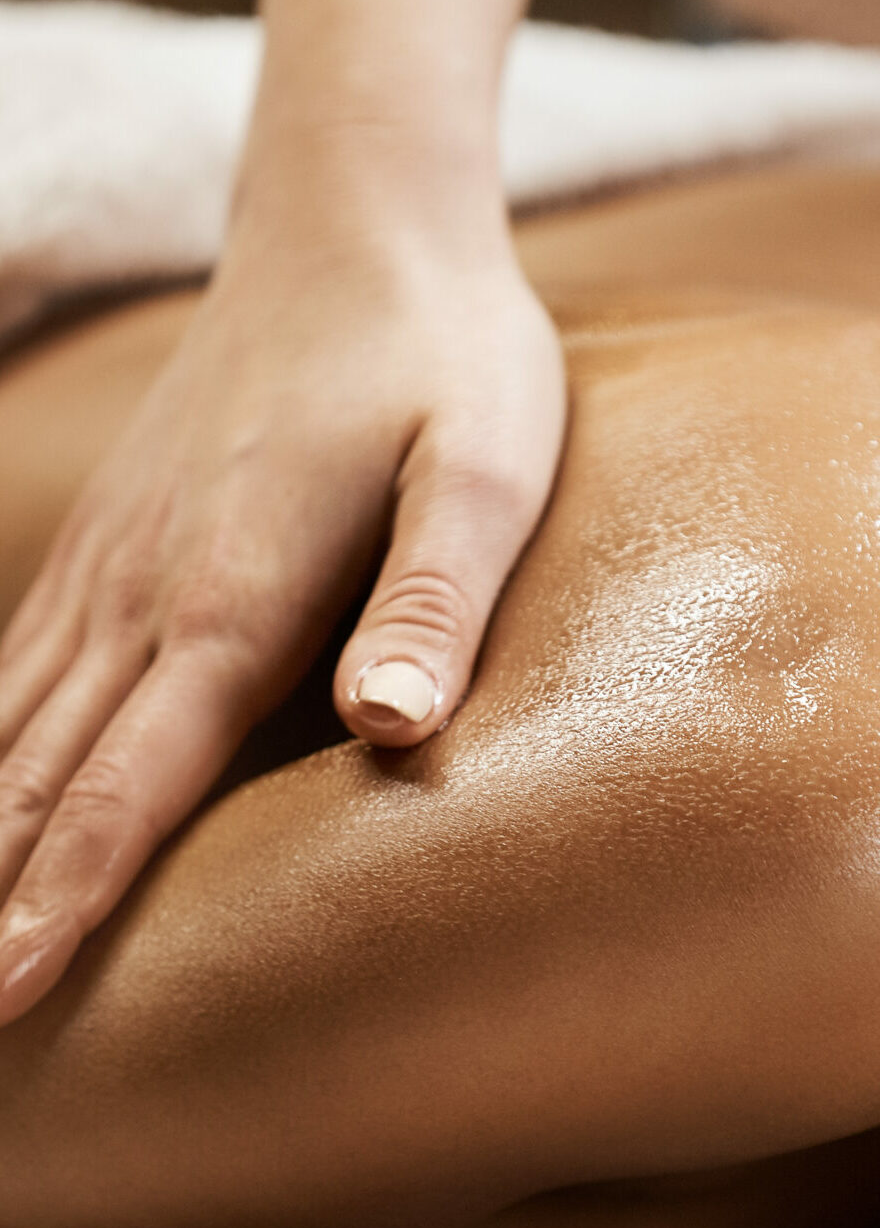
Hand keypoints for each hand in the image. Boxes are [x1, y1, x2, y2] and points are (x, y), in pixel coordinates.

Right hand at [0, 153, 565, 1021]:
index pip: (134, 780)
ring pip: (12, 721)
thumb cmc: (446, 355)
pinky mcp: (124, 526)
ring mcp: (120, 552)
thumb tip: (387, 727)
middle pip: (44, 772)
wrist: (361, 225)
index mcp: (237, 596)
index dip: (66, 899)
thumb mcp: (484, 469)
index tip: (2, 1002)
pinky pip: (23, 655)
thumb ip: (432, 597)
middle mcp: (150, 588)